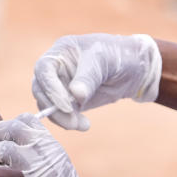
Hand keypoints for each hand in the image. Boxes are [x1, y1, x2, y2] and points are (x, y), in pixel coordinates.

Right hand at [32, 33, 161, 129]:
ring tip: (82, 125)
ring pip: (47, 104)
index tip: (67, 105)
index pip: (44, 69)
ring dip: (61, 118)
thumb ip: (89, 77)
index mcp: (61, 52)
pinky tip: (84, 125)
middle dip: (54, 108)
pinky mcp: (69, 101)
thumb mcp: (104, 61)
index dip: (50, 88)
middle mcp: (56, 68)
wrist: (134, 68)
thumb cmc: (118, 55)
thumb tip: (75, 95)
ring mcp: (61, 85)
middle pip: (41, 90)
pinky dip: (68, 122)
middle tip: (72, 121)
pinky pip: (60, 114)